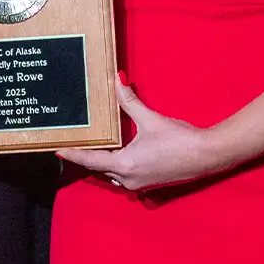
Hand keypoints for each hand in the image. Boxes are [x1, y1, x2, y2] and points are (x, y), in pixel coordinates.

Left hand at [55, 76, 231, 192]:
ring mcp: (139, 183)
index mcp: (124, 165)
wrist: (207, 156)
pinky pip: (125, 174)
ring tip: (92, 144)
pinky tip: (117, 151)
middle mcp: (128, 179)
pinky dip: (117, 163)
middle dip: (87, 155)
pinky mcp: (149, 182)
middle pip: (99, 167)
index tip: (56, 149)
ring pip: (112, 172)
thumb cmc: (179, 139)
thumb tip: (117, 80)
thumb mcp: (150, 119)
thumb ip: (129, 101)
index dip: (72, 154)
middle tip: (74, 140)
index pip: (89, 160)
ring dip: (103, 160)